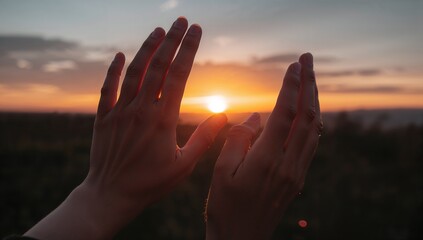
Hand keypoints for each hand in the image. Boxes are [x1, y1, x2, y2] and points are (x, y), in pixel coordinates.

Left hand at [25, 17, 226, 239]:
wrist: (111, 195)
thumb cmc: (151, 183)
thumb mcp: (184, 164)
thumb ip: (204, 138)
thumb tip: (223, 114)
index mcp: (162, 119)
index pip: (178, 75)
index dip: (188, 50)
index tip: (197, 31)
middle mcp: (140, 109)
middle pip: (157, 66)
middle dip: (172, 40)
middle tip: (182, 20)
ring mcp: (119, 111)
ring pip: (134, 72)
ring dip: (147, 48)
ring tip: (159, 31)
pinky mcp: (103, 118)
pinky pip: (107, 88)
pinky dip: (114, 70)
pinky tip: (121, 55)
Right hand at [205, 53, 321, 239]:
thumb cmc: (224, 208)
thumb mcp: (220, 173)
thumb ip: (238, 141)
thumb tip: (256, 117)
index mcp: (266, 161)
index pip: (284, 115)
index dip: (291, 87)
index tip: (294, 65)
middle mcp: (287, 165)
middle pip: (306, 117)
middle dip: (309, 85)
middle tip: (307, 60)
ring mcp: (296, 173)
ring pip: (313, 130)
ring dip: (314, 101)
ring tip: (310, 80)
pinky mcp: (297, 179)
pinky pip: (311, 144)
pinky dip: (313, 122)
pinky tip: (309, 112)